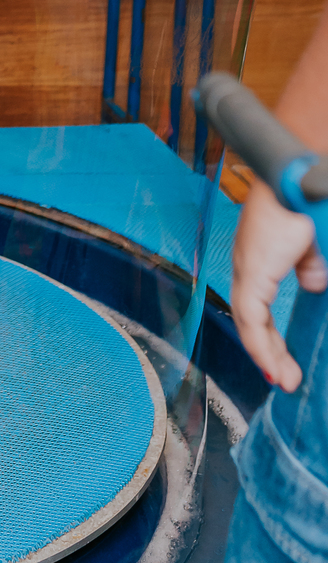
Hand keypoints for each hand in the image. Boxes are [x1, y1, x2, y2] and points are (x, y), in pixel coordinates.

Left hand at [232, 179, 327, 390]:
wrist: (300, 183)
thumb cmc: (307, 205)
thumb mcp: (313, 243)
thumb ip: (309, 264)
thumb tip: (312, 283)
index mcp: (262, 255)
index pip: (260, 304)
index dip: (270, 334)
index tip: (283, 360)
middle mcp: (249, 261)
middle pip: (252, 317)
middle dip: (269, 350)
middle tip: (285, 378)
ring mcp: (248, 265)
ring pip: (248, 320)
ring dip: (266, 353)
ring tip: (283, 379)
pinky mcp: (252, 270)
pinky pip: (251, 317)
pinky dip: (260, 345)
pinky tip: (271, 365)